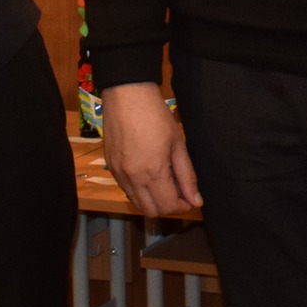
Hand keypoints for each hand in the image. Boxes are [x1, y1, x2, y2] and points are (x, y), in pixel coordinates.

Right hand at [102, 82, 201, 215]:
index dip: (183, 206)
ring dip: (152, 200)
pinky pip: (126, 190)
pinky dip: (139, 190)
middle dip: (168, 206)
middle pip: (151, 211)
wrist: (126, 95)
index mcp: (153, 172)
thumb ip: (187, 176)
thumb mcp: (178, 144)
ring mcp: (118, 174)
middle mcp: (132, 178)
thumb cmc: (156, 116)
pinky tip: (147, 173)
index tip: (190, 198)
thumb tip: (196, 200)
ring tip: (163, 181)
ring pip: (137, 203)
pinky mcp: (110, 166)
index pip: (168, 206)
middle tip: (178, 191)